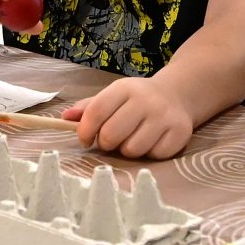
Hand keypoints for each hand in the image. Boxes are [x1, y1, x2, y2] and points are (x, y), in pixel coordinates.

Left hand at [64, 78, 193, 158]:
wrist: (177, 94)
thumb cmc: (137, 100)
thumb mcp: (113, 96)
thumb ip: (89, 108)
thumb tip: (65, 117)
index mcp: (124, 88)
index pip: (96, 111)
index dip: (85, 130)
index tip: (85, 139)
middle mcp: (145, 100)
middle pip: (111, 134)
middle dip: (106, 143)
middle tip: (111, 140)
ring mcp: (164, 116)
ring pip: (132, 149)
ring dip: (128, 150)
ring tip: (132, 140)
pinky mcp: (180, 132)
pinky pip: (154, 155)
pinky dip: (149, 154)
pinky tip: (151, 141)